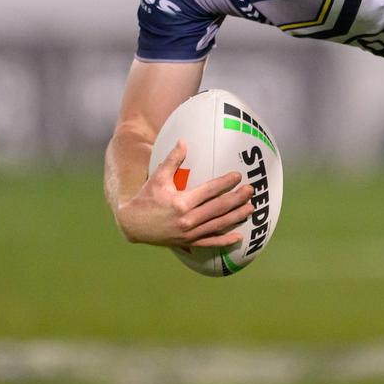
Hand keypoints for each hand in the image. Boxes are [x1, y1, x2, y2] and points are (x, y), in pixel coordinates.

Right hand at [113, 140, 253, 247]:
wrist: (132, 225)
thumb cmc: (146, 198)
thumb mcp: (157, 178)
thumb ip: (172, 160)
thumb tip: (184, 141)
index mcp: (181, 202)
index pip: (209, 191)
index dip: (225, 183)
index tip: (238, 176)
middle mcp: (187, 219)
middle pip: (218, 208)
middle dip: (237, 198)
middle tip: (251, 190)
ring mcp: (189, 233)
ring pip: (218, 225)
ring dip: (236, 216)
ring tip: (251, 208)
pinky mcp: (188, 243)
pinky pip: (210, 242)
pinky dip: (225, 241)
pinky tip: (239, 237)